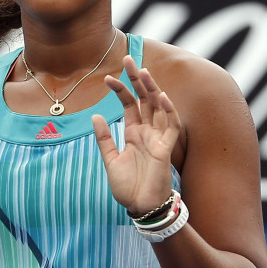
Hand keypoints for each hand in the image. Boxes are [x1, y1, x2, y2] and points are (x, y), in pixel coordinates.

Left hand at [92, 56, 181, 214]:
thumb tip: (96, 116)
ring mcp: (158, 139)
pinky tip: (161, 95)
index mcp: (134, 133)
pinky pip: (170, 126)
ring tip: (143, 72)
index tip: (108, 78)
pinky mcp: (166, 149)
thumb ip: (104, 139)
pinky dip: (168, 111)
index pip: (129, 105)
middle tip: (129, 59)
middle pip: (144, 99)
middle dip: (137, 80)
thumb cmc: (128, 187)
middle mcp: (147, 132)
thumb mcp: (110, 160)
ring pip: (158, 107)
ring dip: (152, 89)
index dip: (120, 90)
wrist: (140, 208)